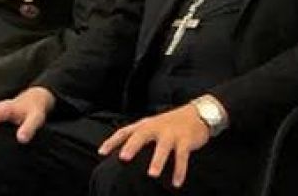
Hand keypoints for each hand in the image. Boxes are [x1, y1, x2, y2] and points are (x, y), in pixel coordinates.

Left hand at [98, 103, 215, 188]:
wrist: (196, 114)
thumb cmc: (169, 123)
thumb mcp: (151, 125)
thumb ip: (138, 136)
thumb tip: (122, 153)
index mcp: (144, 125)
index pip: (124, 132)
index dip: (112, 142)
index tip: (102, 153)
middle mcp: (155, 128)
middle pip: (141, 136)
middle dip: (132, 147)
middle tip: (123, 158)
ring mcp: (171, 134)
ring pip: (163, 148)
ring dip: (157, 161)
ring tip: (151, 175)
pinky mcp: (185, 140)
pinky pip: (182, 157)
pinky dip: (180, 170)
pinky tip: (176, 182)